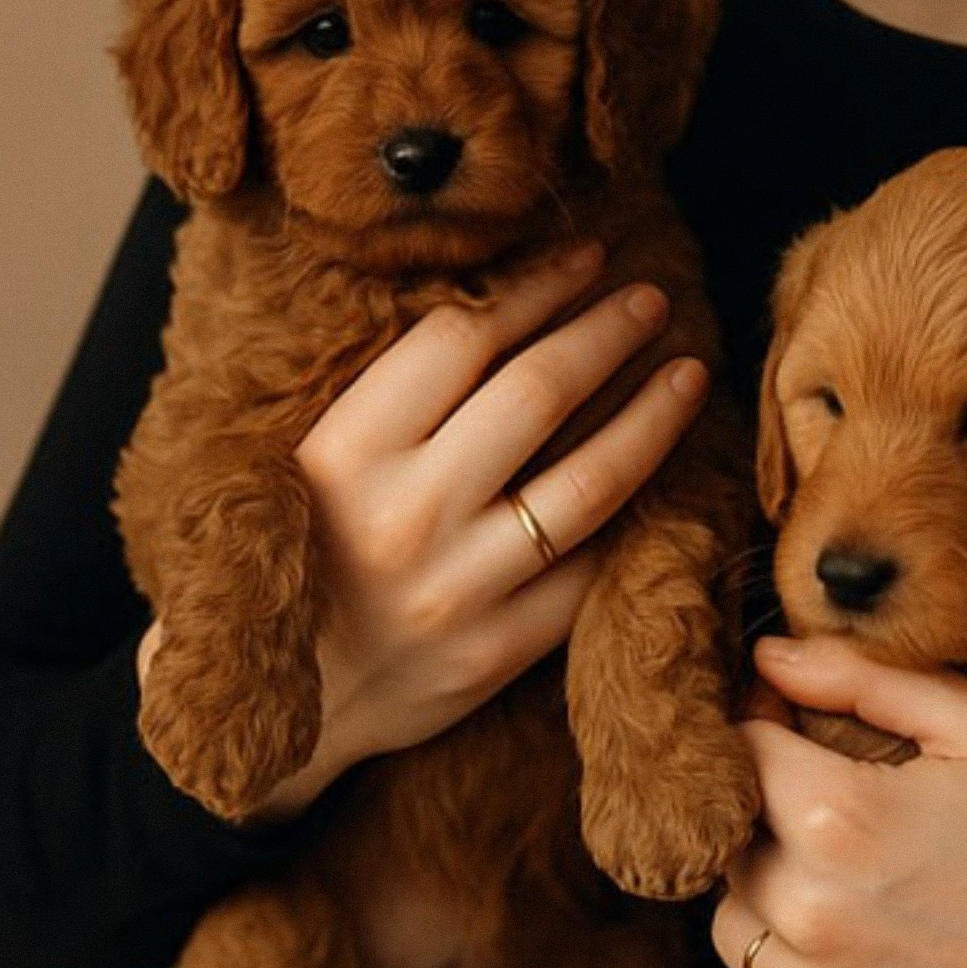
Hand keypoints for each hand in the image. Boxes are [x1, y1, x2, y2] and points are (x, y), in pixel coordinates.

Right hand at [137, 241, 710, 822]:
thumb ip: (394, 399)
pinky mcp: (498, 652)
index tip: (585, 257)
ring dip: (651, 415)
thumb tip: (503, 302)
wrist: (279, 710)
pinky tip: (666, 474)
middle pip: (538, 394)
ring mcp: (457, 590)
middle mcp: (404, 516)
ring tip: (687, 372)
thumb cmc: (299, 559)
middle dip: (609, 332)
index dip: (535, 287)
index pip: (462, 338)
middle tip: (652, 299)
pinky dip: (635, 515)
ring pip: (589, 482)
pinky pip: (590, 570)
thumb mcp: (309, 465)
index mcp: (344, 452)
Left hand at [712, 637, 966, 967]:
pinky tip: (842, 943)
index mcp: (841, 820)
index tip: (805, 731)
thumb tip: (770, 657)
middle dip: (769, 812)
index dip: (768, 728)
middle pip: (729, 839)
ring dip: (765, 893)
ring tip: (841, 877)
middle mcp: (811, 914)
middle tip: (839, 808)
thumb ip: (865, 681)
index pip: (743, 751)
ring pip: (731, 925)